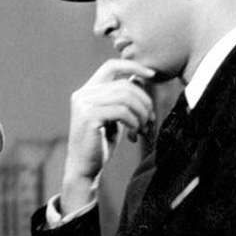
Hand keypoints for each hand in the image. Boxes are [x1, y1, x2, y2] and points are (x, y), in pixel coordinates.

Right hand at [62, 58, 159, 199]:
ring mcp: (84, 105)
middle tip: (150, 119)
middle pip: (124, 84)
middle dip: (144, 101)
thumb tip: (139, 77)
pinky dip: (134, 122)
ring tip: (143, 129)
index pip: (111, 66)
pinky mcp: (89, 117)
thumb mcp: (114, 117)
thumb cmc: (100, 144)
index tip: (152, 75)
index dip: (133, 66)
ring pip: (125, 97)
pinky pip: (121, 111)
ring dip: (141, 113)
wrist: (84, 170)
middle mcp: (83, 94)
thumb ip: (122, 98)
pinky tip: (134, 134)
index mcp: (87, 91)